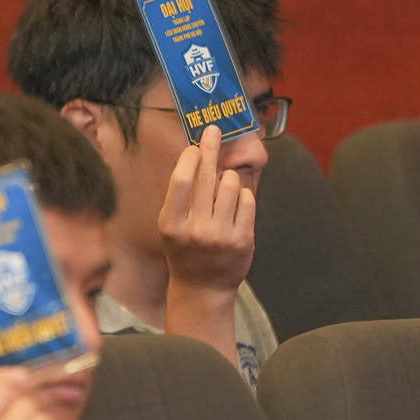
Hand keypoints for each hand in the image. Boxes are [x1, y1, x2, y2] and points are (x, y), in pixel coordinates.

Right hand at [158, 124, 255, 295]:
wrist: (203, 288)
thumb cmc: (185, 250)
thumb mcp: (171, 226)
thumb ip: (181, 197)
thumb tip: (196, 156)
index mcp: (171, 225)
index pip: (181, 182)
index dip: (189, 158)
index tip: (194, 145)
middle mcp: (195, 229)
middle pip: (206, 178)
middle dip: (210, 149)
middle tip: (213, 131)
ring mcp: (221, 235)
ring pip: (231, 185)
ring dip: (229, 179)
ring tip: (223, 189)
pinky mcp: (243, 239)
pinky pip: (248, 201)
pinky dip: (243, 196)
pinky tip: (235, 204)